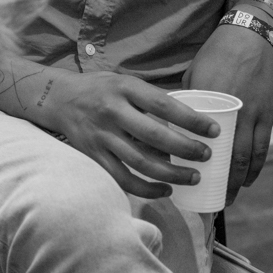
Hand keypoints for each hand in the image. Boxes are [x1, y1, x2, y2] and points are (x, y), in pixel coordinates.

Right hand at [38, 71, 218, 198]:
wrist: (58, 99)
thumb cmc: (101, 90)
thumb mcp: (125, 83)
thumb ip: (151, 99)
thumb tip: (192, 119)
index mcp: (124, 88)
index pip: (164, 105)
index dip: (192, 120)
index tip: (214, 131)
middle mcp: (112, 111)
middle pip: (156, 136)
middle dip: (186, 149)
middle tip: (206, 156)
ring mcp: (101, 136)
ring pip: (142, 162)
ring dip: (172, 173)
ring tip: (193, 177)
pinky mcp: (94, 155)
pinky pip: (123, 178)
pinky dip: (147, 188)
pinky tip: (166, 190)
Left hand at [183, 23, 272, 203]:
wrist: (248, 37)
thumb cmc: (215, 55)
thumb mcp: (194, 75)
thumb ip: (187, 100)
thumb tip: (172, 122)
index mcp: (211, 102)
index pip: (204, 140)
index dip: (200, 165)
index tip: (190, 182)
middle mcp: (235, 112)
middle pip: (232, 156)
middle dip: (225, 182)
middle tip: (216, 200)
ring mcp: (255, 114)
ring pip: (250, 155)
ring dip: (243, 179)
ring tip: (232, 195)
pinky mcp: (268, 113)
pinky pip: (264, 145)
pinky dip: (258, 165)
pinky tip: (250, 178)